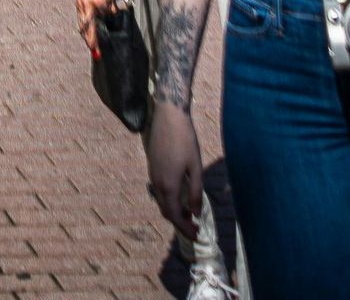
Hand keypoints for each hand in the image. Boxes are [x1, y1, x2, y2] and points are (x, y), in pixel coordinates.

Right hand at [75, 0, 118, 45]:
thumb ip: (111, 8)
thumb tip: (112, 19)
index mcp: (97, 2)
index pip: (97, 24)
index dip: (97, 38)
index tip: (98, 48)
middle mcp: (87, 4)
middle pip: (87, 27)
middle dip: (89, 40)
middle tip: (94, 51)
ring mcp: (81, 4)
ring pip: (82, 24)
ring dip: (85, 35)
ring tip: (90, 44)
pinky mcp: (78, 2)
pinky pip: (80, 18)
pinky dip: (83, 26)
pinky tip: (86, 31)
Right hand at [146, 102, 204, 236]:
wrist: (168, 116)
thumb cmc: (185, 140)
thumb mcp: (195, 167)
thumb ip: (195, 192)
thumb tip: (195, 213)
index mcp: (168, 185)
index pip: (174, 216)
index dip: (185, 228)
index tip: (197, 233)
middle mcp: (157, 183)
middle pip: (165, 211)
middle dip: (179, 222)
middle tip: (194, 226)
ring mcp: (152, 174)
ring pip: (161, 200)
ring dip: (173, 211)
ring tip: (188, 213)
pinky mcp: (152, 166)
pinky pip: (158, 190)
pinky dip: (168, 199)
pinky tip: (179, 195)